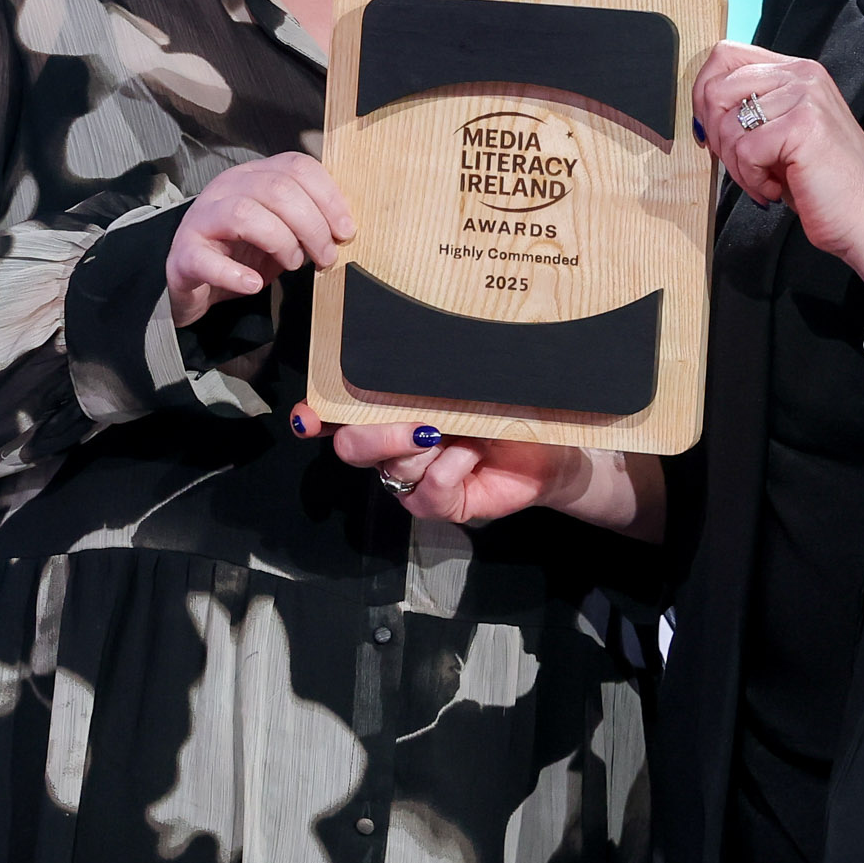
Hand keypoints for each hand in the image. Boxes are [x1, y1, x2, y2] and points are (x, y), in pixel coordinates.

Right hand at [165, 151, 354, 327]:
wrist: (195, 284)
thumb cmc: (240, 254)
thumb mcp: (281, 231)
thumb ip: (307, 222)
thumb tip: (343, 230)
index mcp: (253, 176)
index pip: (296, 166)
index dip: (328, 197)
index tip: (346, 230)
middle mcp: (226, 188)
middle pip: (276, 189)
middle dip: (312, 225)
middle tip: (325, 257)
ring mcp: (202, 219)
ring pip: (244, 213)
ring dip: (281, 242)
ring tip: (292, 265)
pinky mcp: (183, 254)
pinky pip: (206, 259)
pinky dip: (234, 274)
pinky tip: (253, 284)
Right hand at [299, 411, 662, 536]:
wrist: (554, 450)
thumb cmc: (509, 406)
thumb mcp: (470, 383)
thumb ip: (434, 376)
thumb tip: (414, 356)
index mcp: (391, 410)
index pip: (338, 415)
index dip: (316, 417)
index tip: (309, 418)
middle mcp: (393, 447)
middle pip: (352, 447)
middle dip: (376, 435)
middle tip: (417, 425)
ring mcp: (414, 479)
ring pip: (392, 468)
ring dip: (425, 449)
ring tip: (459, 433)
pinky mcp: (440, 506)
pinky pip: (427, 494)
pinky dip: (449, 471)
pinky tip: (470, 455)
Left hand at [693, 40, 863, 293]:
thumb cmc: (827, 184)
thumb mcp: (784, 135)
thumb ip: (752, 111)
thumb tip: (703, 110)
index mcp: (797, 72)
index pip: (726, 56)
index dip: (704, 94)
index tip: (711, 130)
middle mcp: (802, 76)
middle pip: (717, 87)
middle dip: (716, 136)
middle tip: (741, 164)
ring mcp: (805, 97)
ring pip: (728, 123)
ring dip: (736, 164)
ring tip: (764, 180)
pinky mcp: (804, 126)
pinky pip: (744, 150)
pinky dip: (751, 179)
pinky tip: (775, 188)